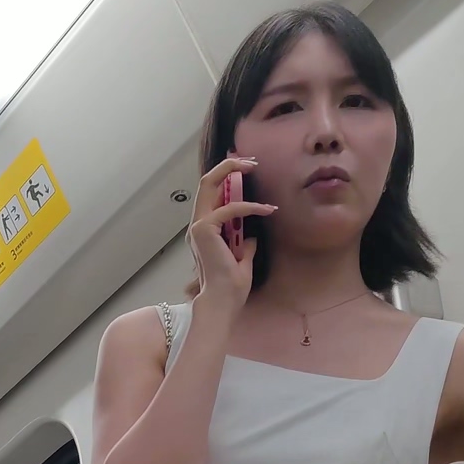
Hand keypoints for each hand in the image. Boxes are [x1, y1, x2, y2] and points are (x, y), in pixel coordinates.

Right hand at [187, 157, 272, 312]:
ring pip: (208, 184)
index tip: (247, 171)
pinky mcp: (203, 231)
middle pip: (206, 182)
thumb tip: (250, 236)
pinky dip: (249, 207)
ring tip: (253, 167)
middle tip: (250, 162)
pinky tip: (266, 209)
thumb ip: (243, 246)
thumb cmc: (230, 288)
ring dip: (231, 171)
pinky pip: (228, 209)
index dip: (227, 178)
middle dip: (227, 166)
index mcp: (203, 232)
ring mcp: (197, 227)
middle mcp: (197, 226)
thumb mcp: (242, 261)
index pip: (211, 195)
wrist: (222, 301)